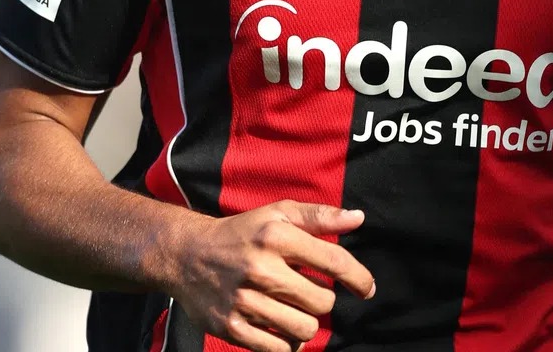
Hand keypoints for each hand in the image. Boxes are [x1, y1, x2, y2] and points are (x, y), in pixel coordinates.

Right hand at [167, 200, 374, 351]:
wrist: (186, 255)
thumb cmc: (242, 233)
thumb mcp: (278, 214)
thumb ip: (320, 216)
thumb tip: (359, 219)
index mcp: (276, 236)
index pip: (334, 261)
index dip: (358, 277)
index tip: (366, 288)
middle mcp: (261, 268)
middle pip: (323, 302)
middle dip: (323, 299)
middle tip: (307, 291)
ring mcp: (244, 301)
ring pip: (304, 329)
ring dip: (306, 323)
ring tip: (294, 309)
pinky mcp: (231, 327)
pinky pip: (278, 349)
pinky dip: (287, 342)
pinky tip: (280, 327)